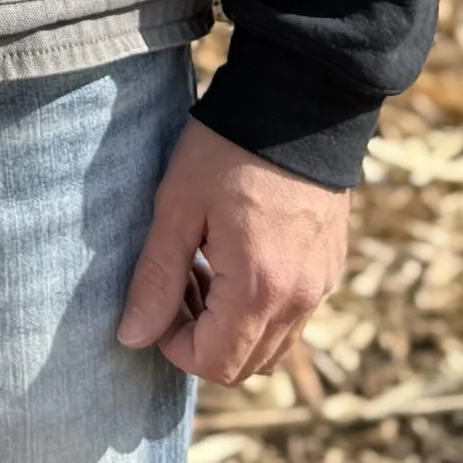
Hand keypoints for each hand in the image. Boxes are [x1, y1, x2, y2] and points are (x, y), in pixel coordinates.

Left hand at [116, 115, 348, 382]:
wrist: (299, 96)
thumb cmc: (229, 147)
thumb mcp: (179, 205)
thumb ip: (156, 277)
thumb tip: (132, 338)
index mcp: (259, 288)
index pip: (213, 364)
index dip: (174, 345)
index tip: (158, 300)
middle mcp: (299, 298)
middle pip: (245, 366)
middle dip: (203, 339)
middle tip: (178, 282)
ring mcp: (322, 283)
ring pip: (273, 345)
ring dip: (232, 327)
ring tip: (205, 267)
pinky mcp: (331, 264)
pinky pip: (295, 314)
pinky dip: (262, 306)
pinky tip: (239, 254)